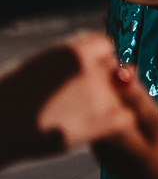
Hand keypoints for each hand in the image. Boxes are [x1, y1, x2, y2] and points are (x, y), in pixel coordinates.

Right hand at [0, 33, 134, 165]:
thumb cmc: (8, 99)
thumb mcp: (37, 66)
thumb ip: (72, 63)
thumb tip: (111, 66)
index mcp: (72, 51)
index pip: (105, 47)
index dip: (96, 61)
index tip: (81, 77)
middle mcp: (89, 69)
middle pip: (113, 70)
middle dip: (102, 83)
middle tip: (76, 102)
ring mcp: (97, 95)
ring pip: (121, 95)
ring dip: (108, 105)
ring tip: (77, 118)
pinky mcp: (101, 121)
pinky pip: (125, 118)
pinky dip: (115, 125)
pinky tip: (92, 131)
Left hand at [91, 66, 157, 178]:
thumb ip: (138, 99)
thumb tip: (119, 71)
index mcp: (107, 131)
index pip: (99, 92)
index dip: (113, 75)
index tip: (129, 67)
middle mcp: (100, 145)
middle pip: (100, 107)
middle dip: (112, 90)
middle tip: (135, 79)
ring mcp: (107, 156)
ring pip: (106, 121)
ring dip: (118, 107)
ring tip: (138, 97)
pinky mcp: (117, 164)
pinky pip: (112, 134)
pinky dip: (122, 122)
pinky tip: (138, 122)